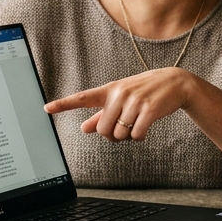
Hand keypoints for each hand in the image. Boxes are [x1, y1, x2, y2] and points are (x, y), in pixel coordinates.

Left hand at [44, 67, 196, 141]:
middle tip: (122, 129)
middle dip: (112, 135)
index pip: (83, 98)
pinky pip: (136, 135)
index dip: (63, 104)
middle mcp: (120, 94)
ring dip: (127, 137)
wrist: (175, 83)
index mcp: (110, 90)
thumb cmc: (145, 91)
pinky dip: (139, 138)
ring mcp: (135, 101)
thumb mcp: (123, 98)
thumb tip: (85, 128)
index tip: (46, 108)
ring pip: (120, 134)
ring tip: (136, 125)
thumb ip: (102, 114)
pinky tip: (144, 129)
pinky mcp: (149, 110)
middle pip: (104, 129)